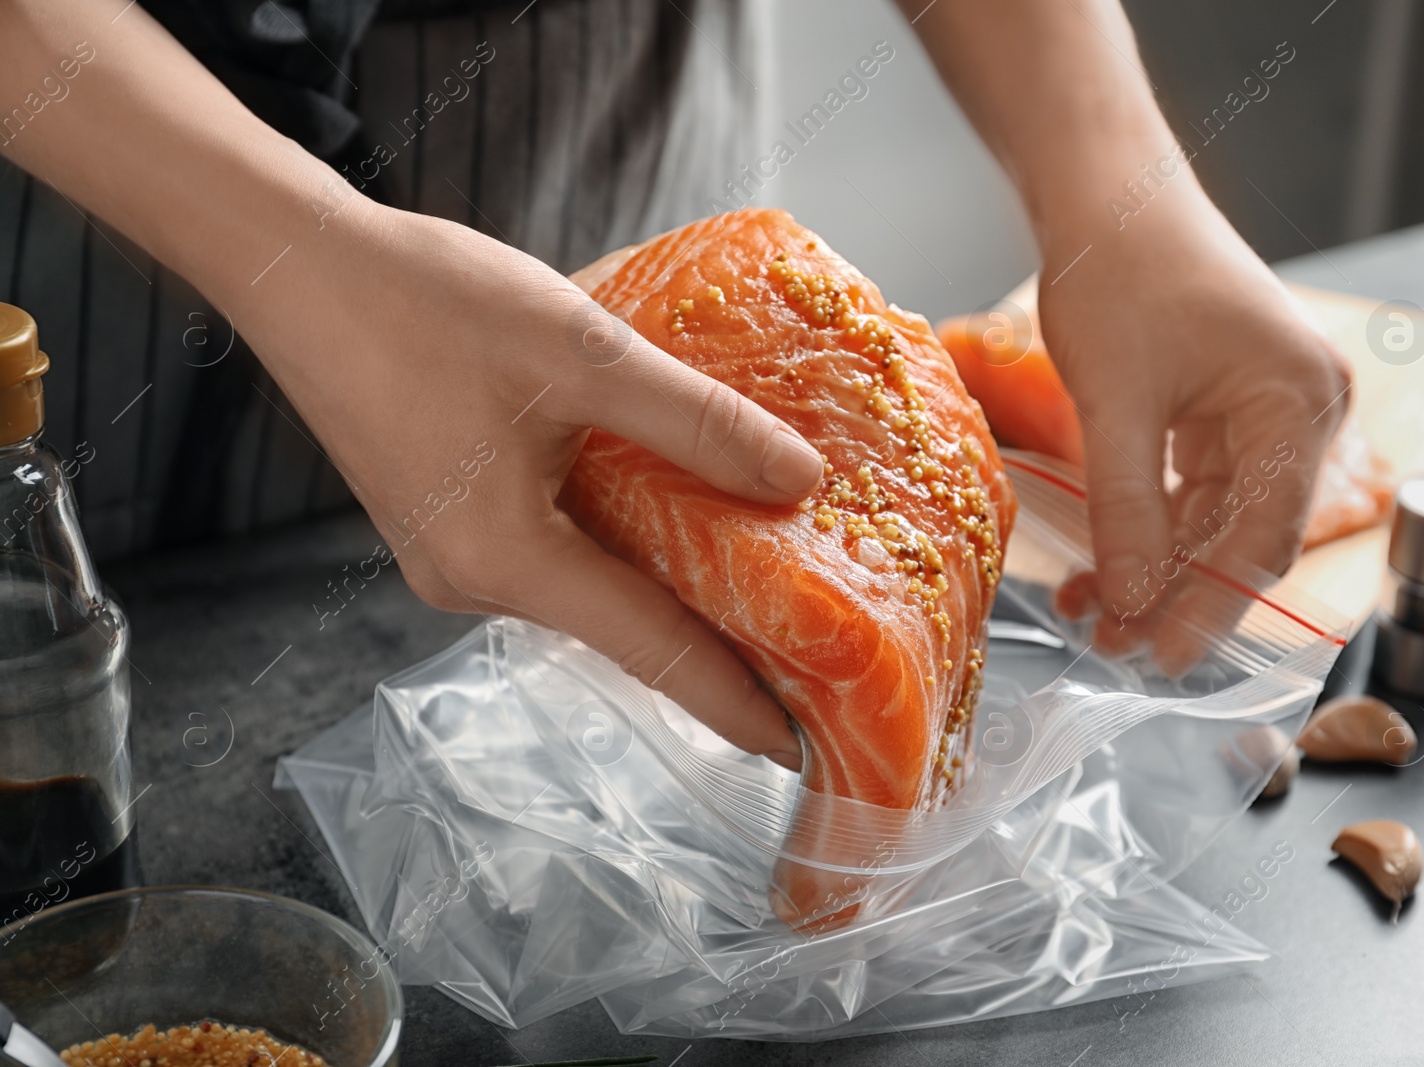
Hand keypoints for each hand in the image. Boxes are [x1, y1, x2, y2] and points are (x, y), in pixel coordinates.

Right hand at [229, 201, 817, 768]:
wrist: (301, 266)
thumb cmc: (428, 302)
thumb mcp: (585, 353)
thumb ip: (697, 421)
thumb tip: (799, 481)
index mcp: (505, 559)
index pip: (649, 650)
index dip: (731, 699)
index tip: (800, 747)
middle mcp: (472, 580)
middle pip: (622, 627)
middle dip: (714, 641)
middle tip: (808, 654)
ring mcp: (452, 555)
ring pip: (588, 586)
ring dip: (666, 584)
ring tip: (761, 577)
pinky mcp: (446, 521)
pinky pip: (553, 551)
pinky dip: (617, 542)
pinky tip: (670, 508)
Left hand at [1040, 181, 1351, 668]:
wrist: (1106, 195)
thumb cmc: (1119, 274)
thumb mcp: (1116, 405)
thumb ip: (1127, 510)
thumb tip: (1131, 602)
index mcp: (1298, 404)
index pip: (1264, 537)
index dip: (1210, 605)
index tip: (1158, 655)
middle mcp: (1299, 411)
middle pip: (1243, 534)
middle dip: (1174, 592)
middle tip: (1111, 644)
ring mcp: (1264, 411)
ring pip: (1213, 518)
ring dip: (1153, 565)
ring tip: (1090, 615)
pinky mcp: (1226, 408)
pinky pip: (1193, 487)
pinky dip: (1148, 524)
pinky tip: (1099, 565)